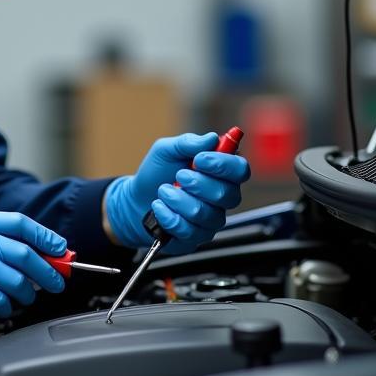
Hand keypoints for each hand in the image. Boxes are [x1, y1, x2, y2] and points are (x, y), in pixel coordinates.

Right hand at [0, 207, 67, 328]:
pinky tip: (4, 307)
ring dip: (28, 292)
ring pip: (15, 277)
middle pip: (23, 251)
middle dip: (47, 269)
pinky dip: (6, 305)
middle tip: (57, 280)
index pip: (19, 223)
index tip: (61, 249)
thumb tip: (33, 257)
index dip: (45, 237)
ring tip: (29, 298)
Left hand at [104, 132, 250, 254]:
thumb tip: (211, 139)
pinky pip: (189, 230)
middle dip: (197, 183)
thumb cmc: (156, 174)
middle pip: (227, 194)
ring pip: (205, 214)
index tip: (200, 159)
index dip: (223, 165)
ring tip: (163, 191)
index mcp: (220, 173)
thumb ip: (188, 143)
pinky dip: (168, 216)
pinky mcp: (196, 237)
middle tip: (179, 176)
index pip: (240, 170)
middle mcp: (221, 198)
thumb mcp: (166, 150)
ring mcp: (210, 220)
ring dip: (177, 199)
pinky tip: (159, 208)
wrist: (135, 199)